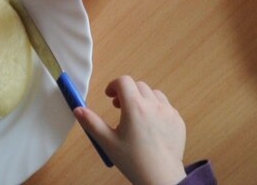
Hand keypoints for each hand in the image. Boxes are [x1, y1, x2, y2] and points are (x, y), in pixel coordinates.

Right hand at [74, 76, 188, 184]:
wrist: (161, 178)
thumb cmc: (133, 161)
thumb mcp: (108, 143)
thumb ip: (92, 123)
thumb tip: (77, 109)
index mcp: (135, 106)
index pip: (124, 81)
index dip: (114, 85)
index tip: (109, 97)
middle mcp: (153, 104)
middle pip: (138, 86)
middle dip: (127, 93)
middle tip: (119, 108)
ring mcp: (169, 111)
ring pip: (154, 94)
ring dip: (143, 99)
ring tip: (136, 117)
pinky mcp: (178, 120)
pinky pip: (166, 107)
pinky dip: (157, 110)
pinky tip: (151, 128)